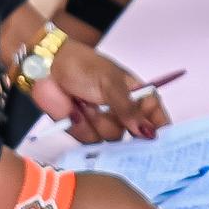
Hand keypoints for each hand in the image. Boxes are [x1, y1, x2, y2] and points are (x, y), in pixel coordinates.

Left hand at [38, 37, 167, 143]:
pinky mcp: (84, 132)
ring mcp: (103, 123)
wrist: (47, 68)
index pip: (155, 115)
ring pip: (113, 139)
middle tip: (123, 129)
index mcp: (135, 95)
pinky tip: (77, 112)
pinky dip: (84, 128)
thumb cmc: (82, 66)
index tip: (161, 140)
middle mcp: (121, 112)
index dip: (160, 128)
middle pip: (137, 136)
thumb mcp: (110, 83)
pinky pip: (92, 142)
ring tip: (87, 104)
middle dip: (130, 134)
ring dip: (100, 122)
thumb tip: (149, 132)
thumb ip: (129, 109)